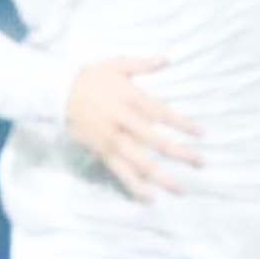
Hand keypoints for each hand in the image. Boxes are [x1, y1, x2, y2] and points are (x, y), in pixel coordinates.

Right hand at [65, 56, 201, 199]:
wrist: (57, 93)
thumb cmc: (90, 77)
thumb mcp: (116, 64)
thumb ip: (142, 64)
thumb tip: (167, 59)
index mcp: (130, 99)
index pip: (163, 114)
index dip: (183, 124)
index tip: (202, 133)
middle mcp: (123, 122)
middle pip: (156, 142)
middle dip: (180, 153)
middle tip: (201, 163)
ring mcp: (113, 140)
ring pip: (140, 163)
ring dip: (162, 177)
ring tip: (181, 189)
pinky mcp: (102, 152)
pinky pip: (120, 172)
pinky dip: (134, 186)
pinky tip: (149, 198)